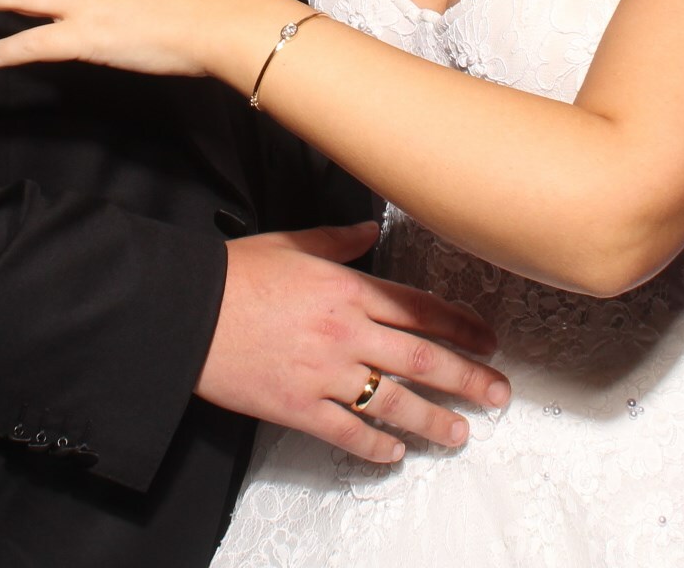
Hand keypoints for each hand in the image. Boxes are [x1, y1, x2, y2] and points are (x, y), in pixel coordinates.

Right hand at [200, 223, 510, 462]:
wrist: (185, 312)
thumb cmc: (234, 275)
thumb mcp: (290, 243)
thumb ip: (338, 241)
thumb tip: (370, 230)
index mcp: (347, 290)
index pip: (420, 310)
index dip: (461, 326)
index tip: (487, 340)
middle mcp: (345, 333)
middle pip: (422, 358)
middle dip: (468, 377)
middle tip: (498, 393)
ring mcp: (324, 374)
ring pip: (394, 402)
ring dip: (434, 420)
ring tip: (460, 434)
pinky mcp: (298, 407)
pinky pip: (347, 432)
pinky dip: (374, 446)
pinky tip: (394, 454)